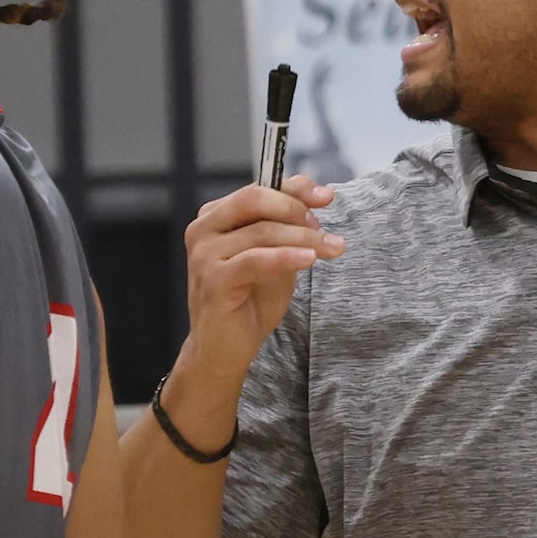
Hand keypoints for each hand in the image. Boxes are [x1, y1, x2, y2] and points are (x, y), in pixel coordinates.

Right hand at [183, 174, 343, 371]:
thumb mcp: (276, 254)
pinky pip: (256, 260)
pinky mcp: (214, 280)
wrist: (226, 349)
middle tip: (323, 229)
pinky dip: (287, 257)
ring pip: (261, 231)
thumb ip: (288, 225)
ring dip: (303, 238)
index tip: (327, 196)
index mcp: (216, 217)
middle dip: (296, 209)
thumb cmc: (249, 301)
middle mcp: (204, 229)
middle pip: (254, 199)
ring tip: (333, 248)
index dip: (295, 189)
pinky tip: (310, 260)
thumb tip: (317, 192)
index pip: (257, 189)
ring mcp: (205, 254)